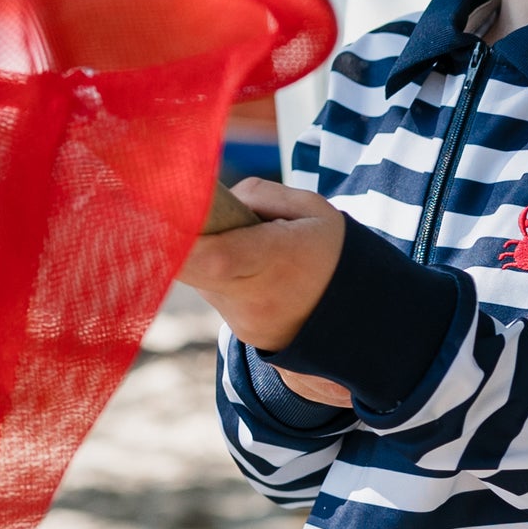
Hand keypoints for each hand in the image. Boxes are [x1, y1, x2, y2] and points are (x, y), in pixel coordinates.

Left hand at [179, 177, 348, 361]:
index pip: (216, 256)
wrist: (362, 316)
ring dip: (205, 255)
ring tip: (246, 246)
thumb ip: (258, 194)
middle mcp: (258, 297)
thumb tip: (211, 201)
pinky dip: (220, 276)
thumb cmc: (333, 251)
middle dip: (176, 237)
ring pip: (200, 278)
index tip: (165, 212)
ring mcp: (246, 321)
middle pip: (191, 268)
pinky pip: (215, 294)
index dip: (182, 238)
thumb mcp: (311, 208)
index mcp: (278, 258)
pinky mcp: (243, 334)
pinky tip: (252, 271)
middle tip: (187, 213)